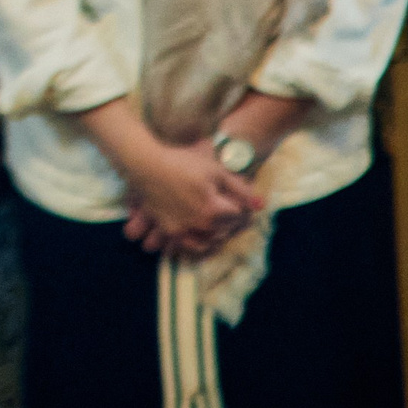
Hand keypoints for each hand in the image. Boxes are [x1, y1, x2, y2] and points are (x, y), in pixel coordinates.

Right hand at [120, 139, 260, 258]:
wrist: (147, 166)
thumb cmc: (182, 163)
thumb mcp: (215, 170)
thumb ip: (240, 188)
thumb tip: (261, 205)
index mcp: (214, 209)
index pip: (239, 215)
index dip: (244, 207)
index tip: (242, 202)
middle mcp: (201, 224)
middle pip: (226, 228)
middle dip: (233, 221)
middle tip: (233, 211)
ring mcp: (184, 230)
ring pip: (210, 241)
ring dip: (219, 234)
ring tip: (220, 224)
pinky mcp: (170, 231)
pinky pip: (190, 245)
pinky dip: (200, 243)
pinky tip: (202, 234)